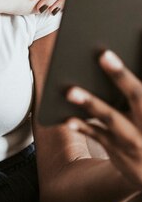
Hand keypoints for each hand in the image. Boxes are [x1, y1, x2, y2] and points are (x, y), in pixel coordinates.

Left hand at [65, 50, 141, 189]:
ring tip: (71, 90)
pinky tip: (67, 118)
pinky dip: (82, 126)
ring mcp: (132, 138)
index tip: (117, 52)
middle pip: (135, 95)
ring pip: (111, 117)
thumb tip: (118, 59)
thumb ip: (135, 93)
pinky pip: (96, 135)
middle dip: (120, 75)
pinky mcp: (116, 149)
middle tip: (103, 55)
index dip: (130, 72)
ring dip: (91, 102)